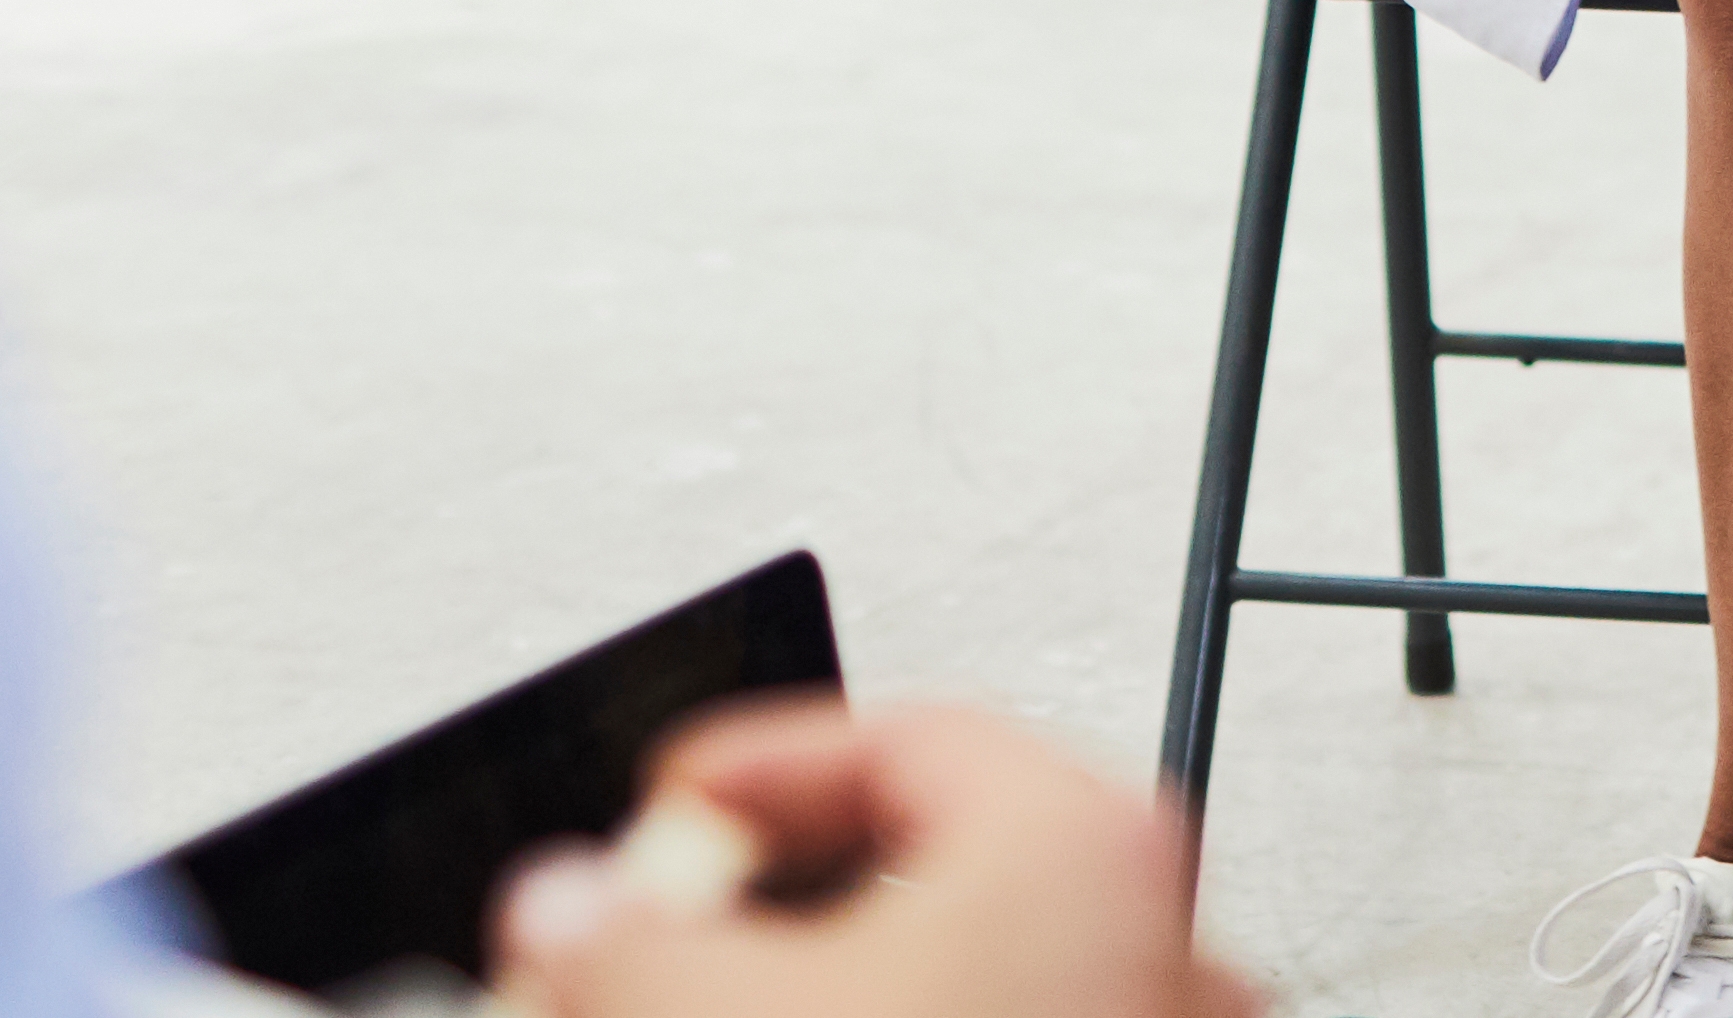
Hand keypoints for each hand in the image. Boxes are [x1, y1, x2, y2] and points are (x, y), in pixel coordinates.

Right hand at [493, 702, 1255, 1017]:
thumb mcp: (702, 1008)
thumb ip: (622, 937)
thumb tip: (572, 907)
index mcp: (1083, 848)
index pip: (910, 742)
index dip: (762, 769)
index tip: (674, 807)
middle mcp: (1160, 944)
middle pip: (946, 876)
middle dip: (786, 909)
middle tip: (675, 934)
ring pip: (972, 991)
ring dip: (834, 996)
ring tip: (712, 1011)